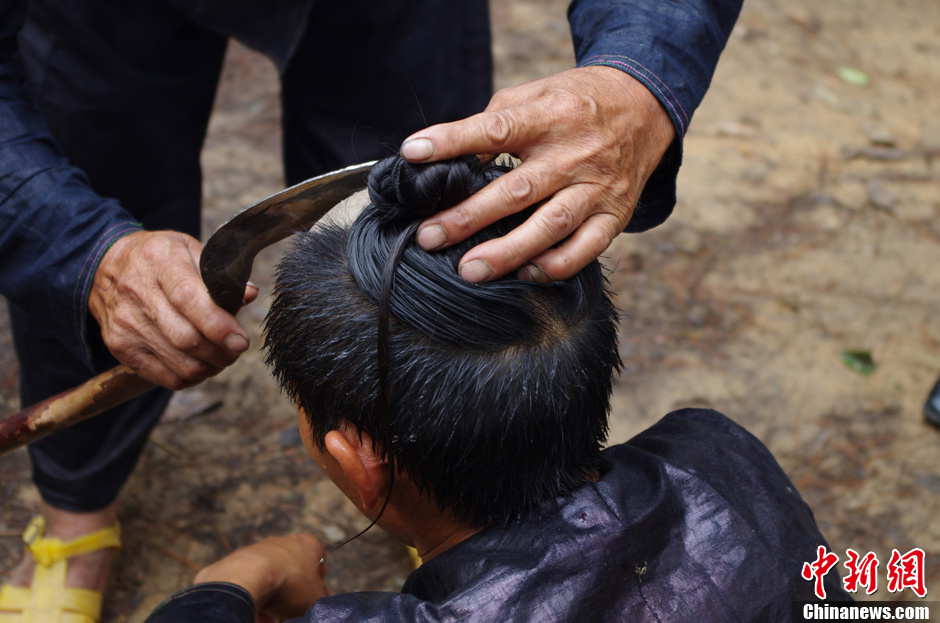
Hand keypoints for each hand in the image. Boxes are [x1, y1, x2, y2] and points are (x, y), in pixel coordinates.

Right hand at [88, 230, 257, 389]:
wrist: (106, 266)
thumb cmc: (161, 258)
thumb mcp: (191, 249)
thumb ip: (220, 273)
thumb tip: (249, 294)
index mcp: (159, 260)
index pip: (188, 300)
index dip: (218, 325)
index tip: (240, 340)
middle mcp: (137, 292)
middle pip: (186, 338)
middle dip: (221, 352)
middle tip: (236, 348)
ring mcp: (126, 323)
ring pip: (179, 364)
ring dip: (210, 367)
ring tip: (222, 356)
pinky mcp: (120, 347)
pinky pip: (165, 377)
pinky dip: (191, 377)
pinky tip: (201, 364)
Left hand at [194, 534, 328, 620]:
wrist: (247, 578)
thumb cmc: (289, 585)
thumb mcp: (316, 599)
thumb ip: (323, 600)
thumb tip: (321, 604)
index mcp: (309, 544)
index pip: (320, 560)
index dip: (318, 581)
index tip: (313, 598)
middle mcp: (286, 541)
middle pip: (294, 569)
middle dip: (293, 591)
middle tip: (292, 610)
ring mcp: (261, 549)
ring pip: (272, 577)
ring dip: (273, 597)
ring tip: (272, 617)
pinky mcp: (240, 560)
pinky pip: (253, 582)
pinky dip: (255, 597)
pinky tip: (257, 613)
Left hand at [401, 66, 674, 282]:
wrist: (645, 107)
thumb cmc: (574, 104)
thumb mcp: (535, 95)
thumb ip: (494, 122)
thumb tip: (453, 161)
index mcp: (549, 117)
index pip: (494, 130)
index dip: (452, 141)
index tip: (412, 153)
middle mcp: (574, 155)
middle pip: (517, 191)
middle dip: (468, 217)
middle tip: (429, 237)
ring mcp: (596, 189)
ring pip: (550, 227)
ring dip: (507, 252)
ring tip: (469, 271)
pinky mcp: (614, 216)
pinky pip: (585, 250)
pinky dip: (553, 266)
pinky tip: (524, 273)